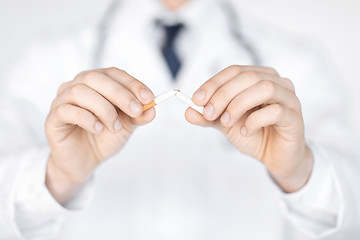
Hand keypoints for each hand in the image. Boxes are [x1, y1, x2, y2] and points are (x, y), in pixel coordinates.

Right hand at [45, 67, 154, 202]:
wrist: (85, 161)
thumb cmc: (104, 137)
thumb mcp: (126, 125)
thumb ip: (138, 116)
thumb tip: (152, 109)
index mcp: (96, 83)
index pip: (113, 73)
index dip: (132, 83)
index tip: (149, 98)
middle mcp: (77, 86)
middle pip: (96, 78)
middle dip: (120, 94)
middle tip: (136, 110)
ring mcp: (62, 100)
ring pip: (80, 92)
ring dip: (104, 109)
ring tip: (114, 127)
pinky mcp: (53, 118)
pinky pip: (67, 110)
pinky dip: (87, 118)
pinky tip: (98, 129)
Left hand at [186, 65, 312, 192]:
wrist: (275, 157)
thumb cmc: (254, 134)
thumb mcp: (225, 124)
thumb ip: (208, 117)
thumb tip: (188, 111)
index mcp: (259, 78)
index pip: (234, 71)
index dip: (214, 83)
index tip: (196, 99)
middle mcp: (276, 82)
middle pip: (248, 77)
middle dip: (223, 94)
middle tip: (209, 113)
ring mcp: (289, 98)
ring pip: (264, 88)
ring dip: (239, 105)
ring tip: (226, 122)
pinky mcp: (295, 117)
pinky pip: (276, 111)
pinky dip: (255, 120)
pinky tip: (246, 132)